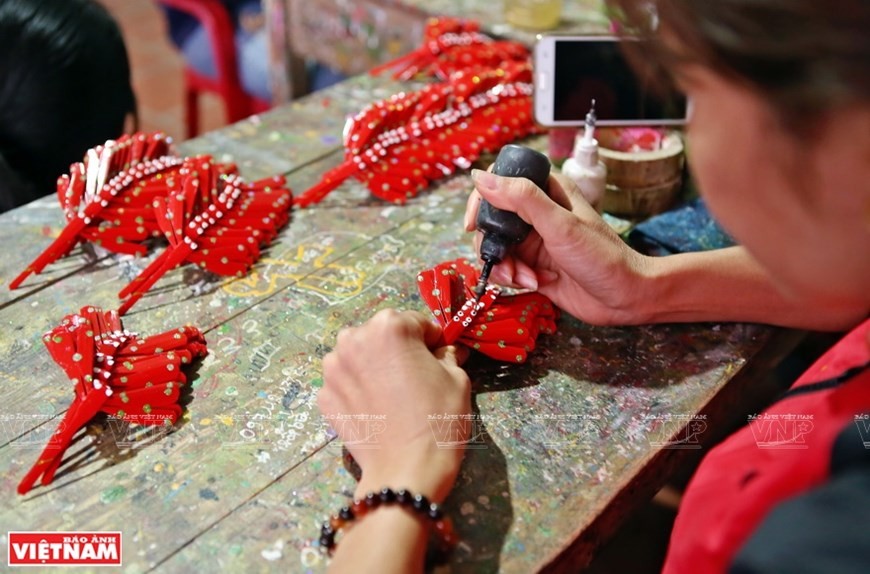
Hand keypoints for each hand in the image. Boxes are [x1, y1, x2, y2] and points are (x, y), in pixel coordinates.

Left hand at [318, 310, 470, 501]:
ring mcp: (333, 369)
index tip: (439, 357)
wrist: (405, 472)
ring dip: (374, 366)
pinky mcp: (324, 396)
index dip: (432, 341)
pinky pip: (346, 382)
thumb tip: (443, 350)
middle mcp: (353, 338)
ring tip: (392, 393)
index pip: (416, 323)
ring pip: (360, 356)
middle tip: (416, 377)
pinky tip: (376, 408)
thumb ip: (446, 354)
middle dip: (399, 350)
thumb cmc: (437, 420)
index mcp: (388, 326)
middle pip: (383, 335)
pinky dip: (359, 389)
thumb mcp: (456, 378)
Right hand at [464, 169, 653, 325]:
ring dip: (504, 266)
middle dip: (492, 244)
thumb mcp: (560, 224)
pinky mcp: (533, 266)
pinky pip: (506, 269)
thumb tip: (481, 178)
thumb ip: (521, 199)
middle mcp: (537, 213)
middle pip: (492, 220)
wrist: (625, 298)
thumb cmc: (603, 257)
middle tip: (502, 260)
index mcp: (546, 191)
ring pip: (496, 248)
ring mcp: (534, 241)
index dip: (482, 200)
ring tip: (526, 278)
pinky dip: (513, 278)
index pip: (500, 182)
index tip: (475, 224)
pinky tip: (535, 284)